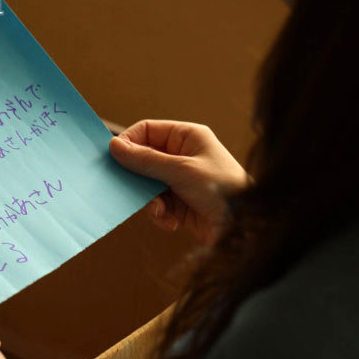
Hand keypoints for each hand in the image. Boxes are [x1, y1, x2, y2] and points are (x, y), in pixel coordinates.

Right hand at [109, 120, 248, 243]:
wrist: (243, 228)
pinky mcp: (180, 202)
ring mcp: (180, 180)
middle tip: (134, 190)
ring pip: (147, 185)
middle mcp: (183, 155)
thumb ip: (146, 160)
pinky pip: (157, 204)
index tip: (115, 160)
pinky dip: (161, 214)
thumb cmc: (223, 189)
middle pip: (144, 159)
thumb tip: (115, 146)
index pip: (148, 130)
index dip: (130, 143)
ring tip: (162, 211)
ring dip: (151, 201)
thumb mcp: (181, 171)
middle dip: (140, 179)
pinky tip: (173, 222)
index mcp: (187, 137)